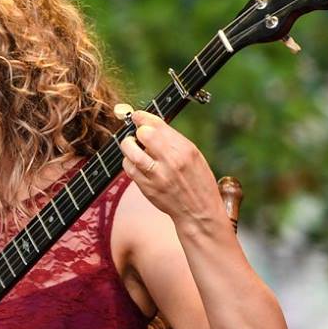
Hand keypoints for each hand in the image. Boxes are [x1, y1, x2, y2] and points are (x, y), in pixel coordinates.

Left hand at [113, 104, 225, 228]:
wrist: (199, 211)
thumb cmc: (198, 181)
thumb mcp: (194, 156)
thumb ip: (173, 140)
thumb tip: (150, 124)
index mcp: (185, 150)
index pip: (157, 125)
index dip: (143, 117)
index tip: (137, 116)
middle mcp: (172, 161)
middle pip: (143, 134)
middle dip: (137, 131)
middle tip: (137, 134)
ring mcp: (158, 175)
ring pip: (131, 151)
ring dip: (128, 145)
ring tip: (132, 146)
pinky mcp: (147, 187)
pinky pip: (128, 168)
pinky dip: (128, 161)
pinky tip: (135, 162)